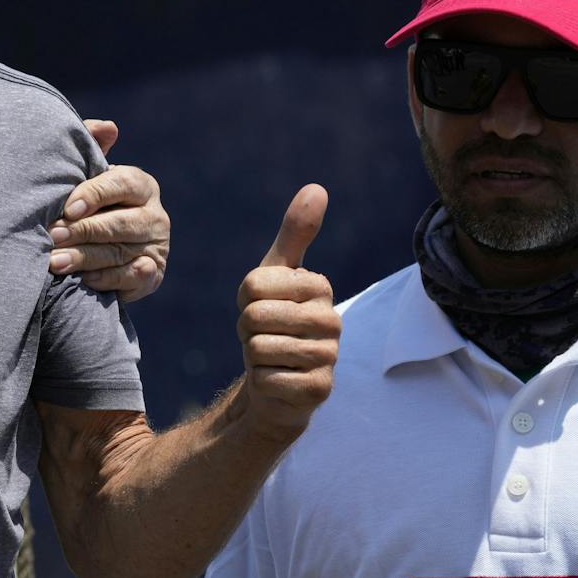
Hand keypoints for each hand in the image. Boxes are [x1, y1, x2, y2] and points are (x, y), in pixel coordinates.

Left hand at [48, 119, 169, 301]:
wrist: (101, 246)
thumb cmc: (88, 202)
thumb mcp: (88, 174)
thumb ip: (91, 146)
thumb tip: (107, 127)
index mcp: (140, 185)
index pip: (121, 184)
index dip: (94, 194)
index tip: (68, 207)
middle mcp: (154, 215)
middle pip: (119, 223)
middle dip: (82, 230)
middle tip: (52, 236)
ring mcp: (156, 246)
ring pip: (119, 253)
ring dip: (85, 258)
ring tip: (54, 262)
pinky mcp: (151, 274)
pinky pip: (130, 279)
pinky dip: (107, 280)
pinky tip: (83, 280)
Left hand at [234, 185, 337, 441]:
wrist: (279, 382)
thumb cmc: (275, 321)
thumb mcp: (276, 275)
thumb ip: (295, 233)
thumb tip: (317, 188)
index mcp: (319, 287)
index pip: (252, 285)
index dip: (245, 301)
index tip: (261, 308)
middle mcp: (332, 320)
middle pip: (255, 317)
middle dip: (247, 330)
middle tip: (263, 336)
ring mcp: (330, 357)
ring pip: (258, 348)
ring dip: (253, 356)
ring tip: (271, 356)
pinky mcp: (319, 390)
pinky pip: (266, 379)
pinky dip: (261, 382)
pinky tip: (278, 381)